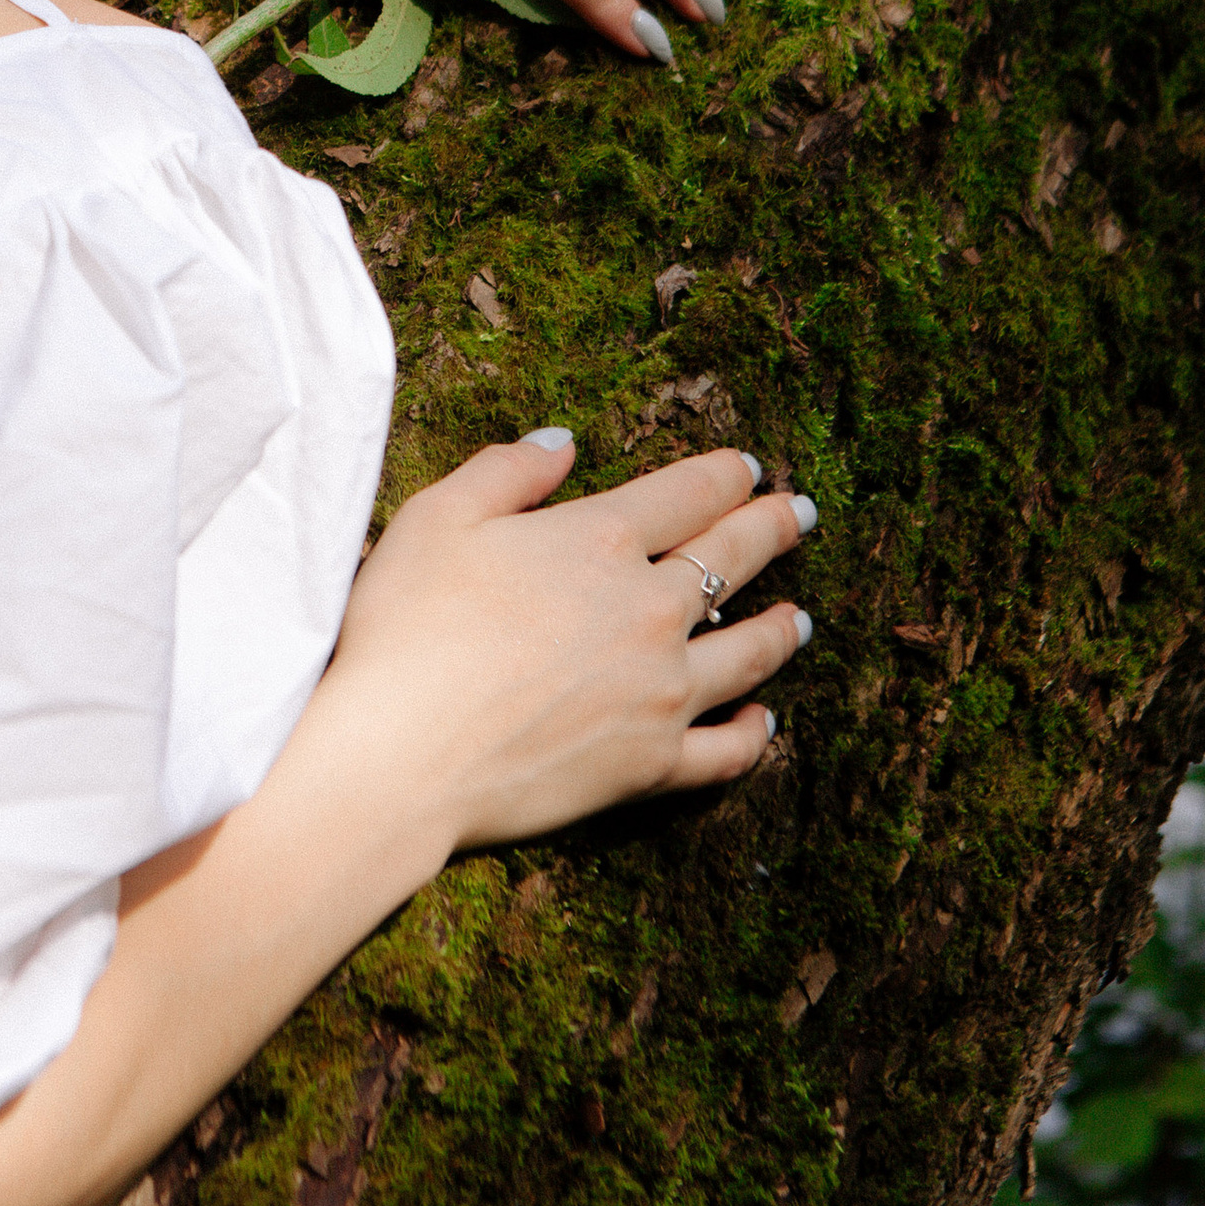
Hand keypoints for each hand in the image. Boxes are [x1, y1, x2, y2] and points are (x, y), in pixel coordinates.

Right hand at [337, 430, 808, 842]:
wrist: (402, 751)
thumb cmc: (406, 626)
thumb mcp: (439, 516)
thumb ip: (508, 470)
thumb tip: (564, 441)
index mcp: (600, 540)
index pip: (686, 492)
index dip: (724, 475)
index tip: (747, 468)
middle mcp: (649, 610)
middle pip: (732, 559)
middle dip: (773, 529)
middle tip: (801, 514)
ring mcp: (660, 691)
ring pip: (750, 653)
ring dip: (783, 630)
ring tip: (802, 618)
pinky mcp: (652, 764)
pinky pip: (727, 750)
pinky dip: (753, 733)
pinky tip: (763, 720)